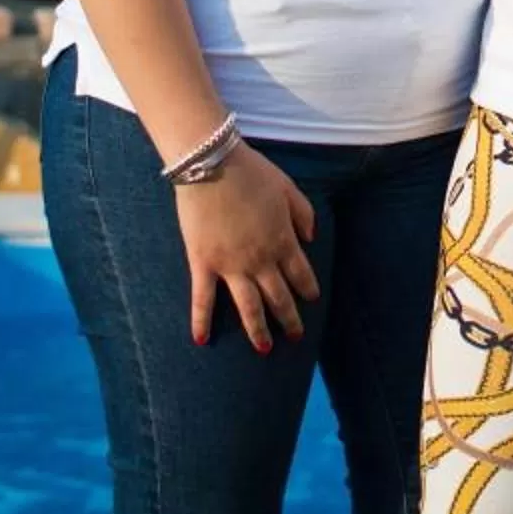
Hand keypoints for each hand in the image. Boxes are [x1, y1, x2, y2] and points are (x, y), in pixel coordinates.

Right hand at [174, 145, 319, 353]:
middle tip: (296, 337)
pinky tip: (201, 340)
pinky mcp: (203, 263)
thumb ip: (304, 213)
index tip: (311, 300)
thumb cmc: (251, 171)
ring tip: (264, 350)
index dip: (307, 289)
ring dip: (257, 330)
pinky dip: (201, 321)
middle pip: (278, 297)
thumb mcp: (289, 188)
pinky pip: (203, 298)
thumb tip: (311, 237)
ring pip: (248, 306)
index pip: (301, 274)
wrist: (212, 163)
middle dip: (289, 319)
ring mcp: (231, 265)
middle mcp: (261, 259)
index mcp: (283, 240)